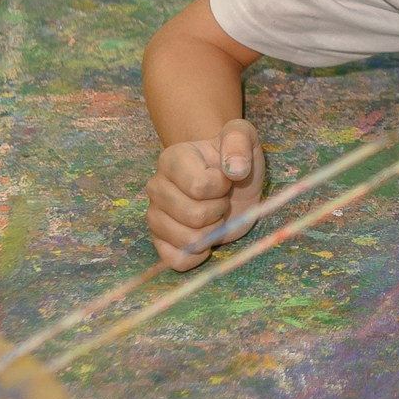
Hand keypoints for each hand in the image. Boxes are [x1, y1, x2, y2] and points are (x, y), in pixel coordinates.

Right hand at [146, 119, 264, 268]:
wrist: (228, 180)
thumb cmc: (233, 158)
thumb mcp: (243, 138)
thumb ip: (238, 142)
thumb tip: (235, 170)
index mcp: (171, 160)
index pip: (198, 187)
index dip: (221, 187)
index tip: (225, 178)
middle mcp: (156, 188)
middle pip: (194, 216)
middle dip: (218, 211)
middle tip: (221, 199)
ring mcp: (155, 216)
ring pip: (187, 241)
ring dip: (211, 232)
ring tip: (213, 215)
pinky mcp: (160, 241)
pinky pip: (175, 260)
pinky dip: (197, 255)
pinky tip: (206, 239)